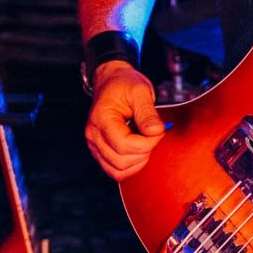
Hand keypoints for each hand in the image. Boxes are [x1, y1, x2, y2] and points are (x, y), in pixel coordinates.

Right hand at [84, 62, 164, 180]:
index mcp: (101, 119)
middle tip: (154, 134)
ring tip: (146, 142)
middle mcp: (93, 135)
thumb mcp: (140, 91)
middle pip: (121, 161)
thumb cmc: (124, 84)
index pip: (124, 145)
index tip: (159, 130)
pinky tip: (139, 151)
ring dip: (138, 161)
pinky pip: (115, 171)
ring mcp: (95, 145)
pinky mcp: (100, 151)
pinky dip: (131, 166)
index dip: (147, 142)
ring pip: (118, 171)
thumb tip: (157, 131)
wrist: (112, 81)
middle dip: (145, 151)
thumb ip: (148, 113)